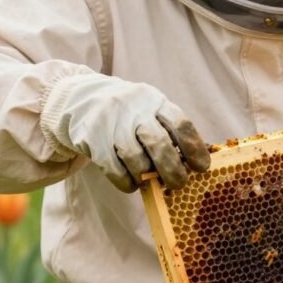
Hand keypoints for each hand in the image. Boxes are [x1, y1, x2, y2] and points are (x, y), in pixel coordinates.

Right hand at [47, 74, 210, 190]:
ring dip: (147, 177)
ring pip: (136, 159)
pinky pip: (114, 170)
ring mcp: (112, 124)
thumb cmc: (127, 113)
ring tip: (150, 181)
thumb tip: (193, 164)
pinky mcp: (93, 140)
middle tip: (178, 184)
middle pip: (160, 144)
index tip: (202, 167)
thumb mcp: (149, 110)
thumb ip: (169, 130)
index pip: (181, 124)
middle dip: (173, 170)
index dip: (195, 148)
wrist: (80, 99)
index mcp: (155, 101)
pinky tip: (132, 183)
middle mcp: (134, 110)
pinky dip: (127, 182)